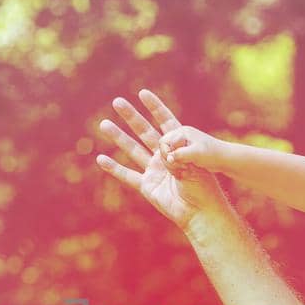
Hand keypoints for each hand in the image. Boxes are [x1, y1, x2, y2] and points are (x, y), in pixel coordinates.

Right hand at [95, 90, 228, 230]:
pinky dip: (114, 168)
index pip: (165, 121)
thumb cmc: (203, 187)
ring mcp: (154, 170)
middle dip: (131, 117)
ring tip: (104, 124)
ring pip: (132, 149)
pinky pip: (128, 176)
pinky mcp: (147, 186)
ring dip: (118, 137)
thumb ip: (176, 156)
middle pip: (144, 131)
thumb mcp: (193, 166)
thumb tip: (162, 148)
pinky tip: (101, 159)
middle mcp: (164, 155)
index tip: (142, 93)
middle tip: (117, 102)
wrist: (200, 211)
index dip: (154, 107)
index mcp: (179, 146)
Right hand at [156, 126, 226, 170]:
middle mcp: (179, 137)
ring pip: (165, 156)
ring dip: (171, 164)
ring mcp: (180, 146)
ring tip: (184, 169)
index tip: (179, 162)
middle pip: (162, 148)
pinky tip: (183, 171)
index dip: (167, 154)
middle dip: (168, 158)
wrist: (223, 159)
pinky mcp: (182, 154)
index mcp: (181, 132)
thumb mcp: (196, 154)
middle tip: (182, 166)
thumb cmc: (211, 154)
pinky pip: (171, 161)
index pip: (164, 142)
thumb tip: (169, 158)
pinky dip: (174, 167)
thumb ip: (181, 155)